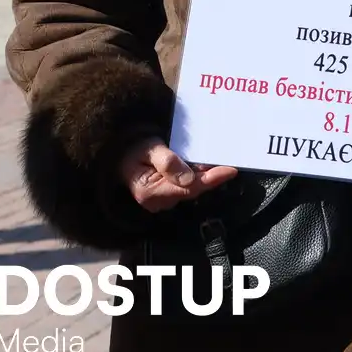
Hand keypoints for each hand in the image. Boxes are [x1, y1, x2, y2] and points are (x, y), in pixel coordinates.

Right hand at [119, 136, 237, 211]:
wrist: (121, 157)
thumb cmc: (134, 150)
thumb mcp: (148, 149)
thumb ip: (167, 162)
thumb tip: (189, 177)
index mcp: (150, 193)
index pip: (187, 188)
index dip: (210, 180)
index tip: (230, 170)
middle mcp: (159, 202)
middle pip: (193, 190)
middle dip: (212, 177)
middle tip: (229, 161)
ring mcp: (164, 201)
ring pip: (193, 188)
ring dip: (207, 176)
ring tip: (221, 161)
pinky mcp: (169, 196)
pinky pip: (189, 186)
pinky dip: (200, 176)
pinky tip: (209, 166)